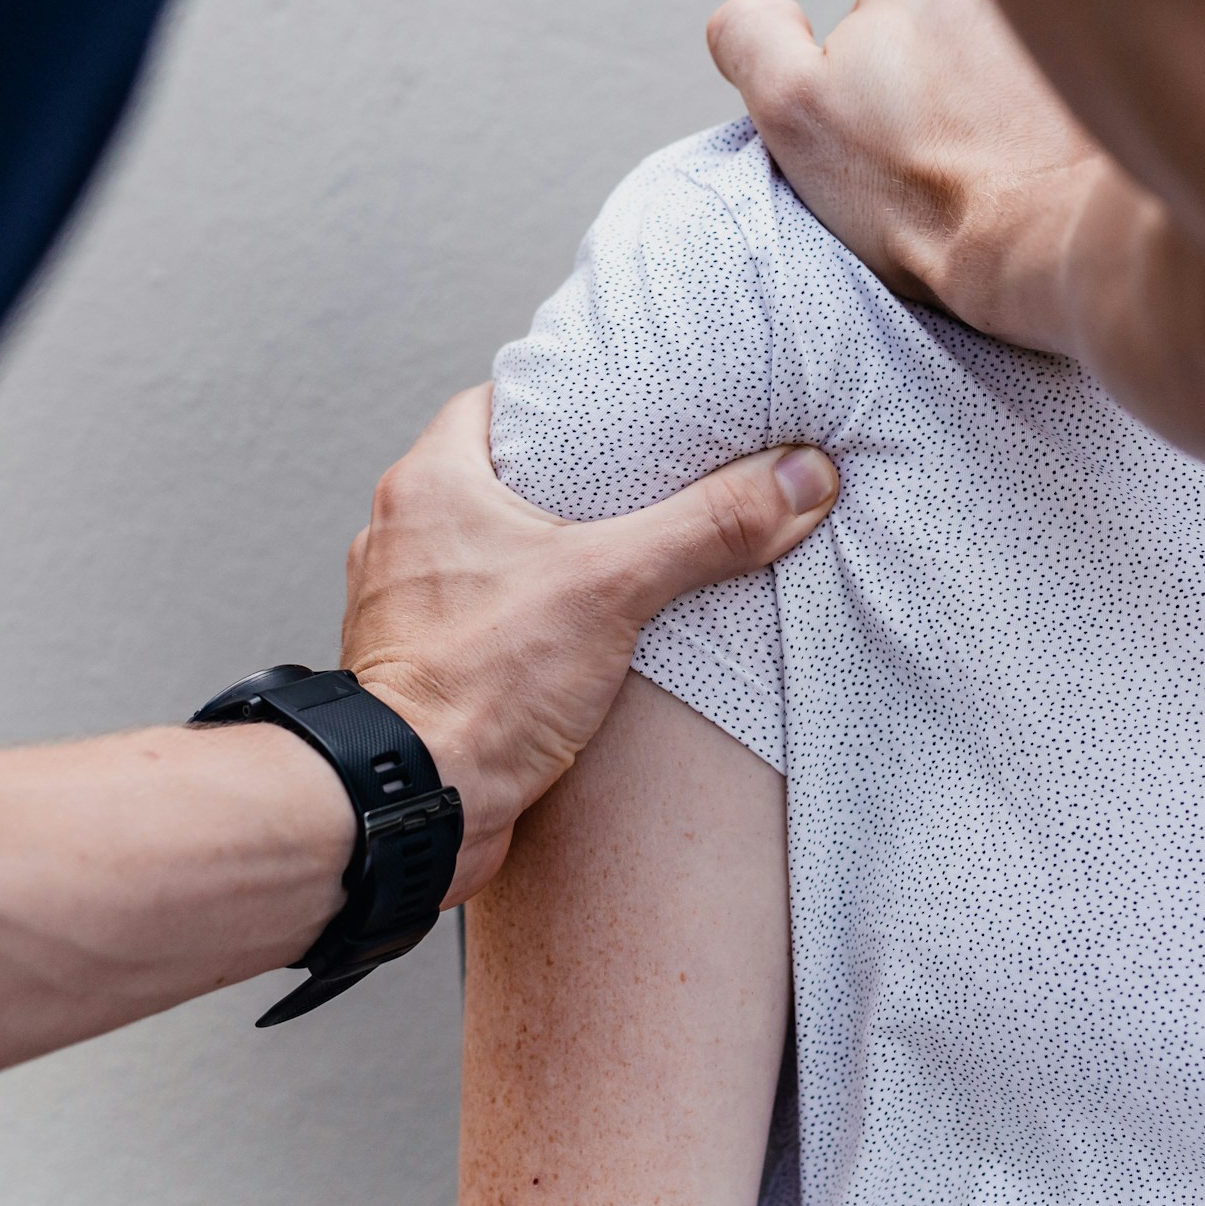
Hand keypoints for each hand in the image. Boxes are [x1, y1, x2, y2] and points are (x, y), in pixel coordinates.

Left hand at [341, 384, 835, 902]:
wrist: (414, 805)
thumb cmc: (477, 687)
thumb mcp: (614, 586)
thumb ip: (710, 526)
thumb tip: (800, 477)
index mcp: (430, 484)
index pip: (494, 404)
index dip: (560, 400)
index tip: (621, 407)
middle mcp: (403, 535)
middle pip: (498, 479)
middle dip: (569, 482)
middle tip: (643, 481)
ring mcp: (405, 606)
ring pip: (489, 554)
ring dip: (549, 556)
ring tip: (625, 557)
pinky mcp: (422, 668)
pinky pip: (483, 619)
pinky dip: (531, 619)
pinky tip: (583, 636)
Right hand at [707, 0, 1111, 356]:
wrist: (1052, 243)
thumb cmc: (923, 197)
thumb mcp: (797, 112)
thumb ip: (752, 39)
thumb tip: (752, 14)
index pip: (861, 29)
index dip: (858, 92)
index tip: (881, 142)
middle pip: (936, 45)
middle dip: (930, 95)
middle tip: (937, 167)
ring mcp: (1058, 22)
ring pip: (997, 67)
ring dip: (992, 108)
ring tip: (994, 175)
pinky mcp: (1109, 69)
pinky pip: (1058, 90)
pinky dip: (1047, 122)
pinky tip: (1041, 169)